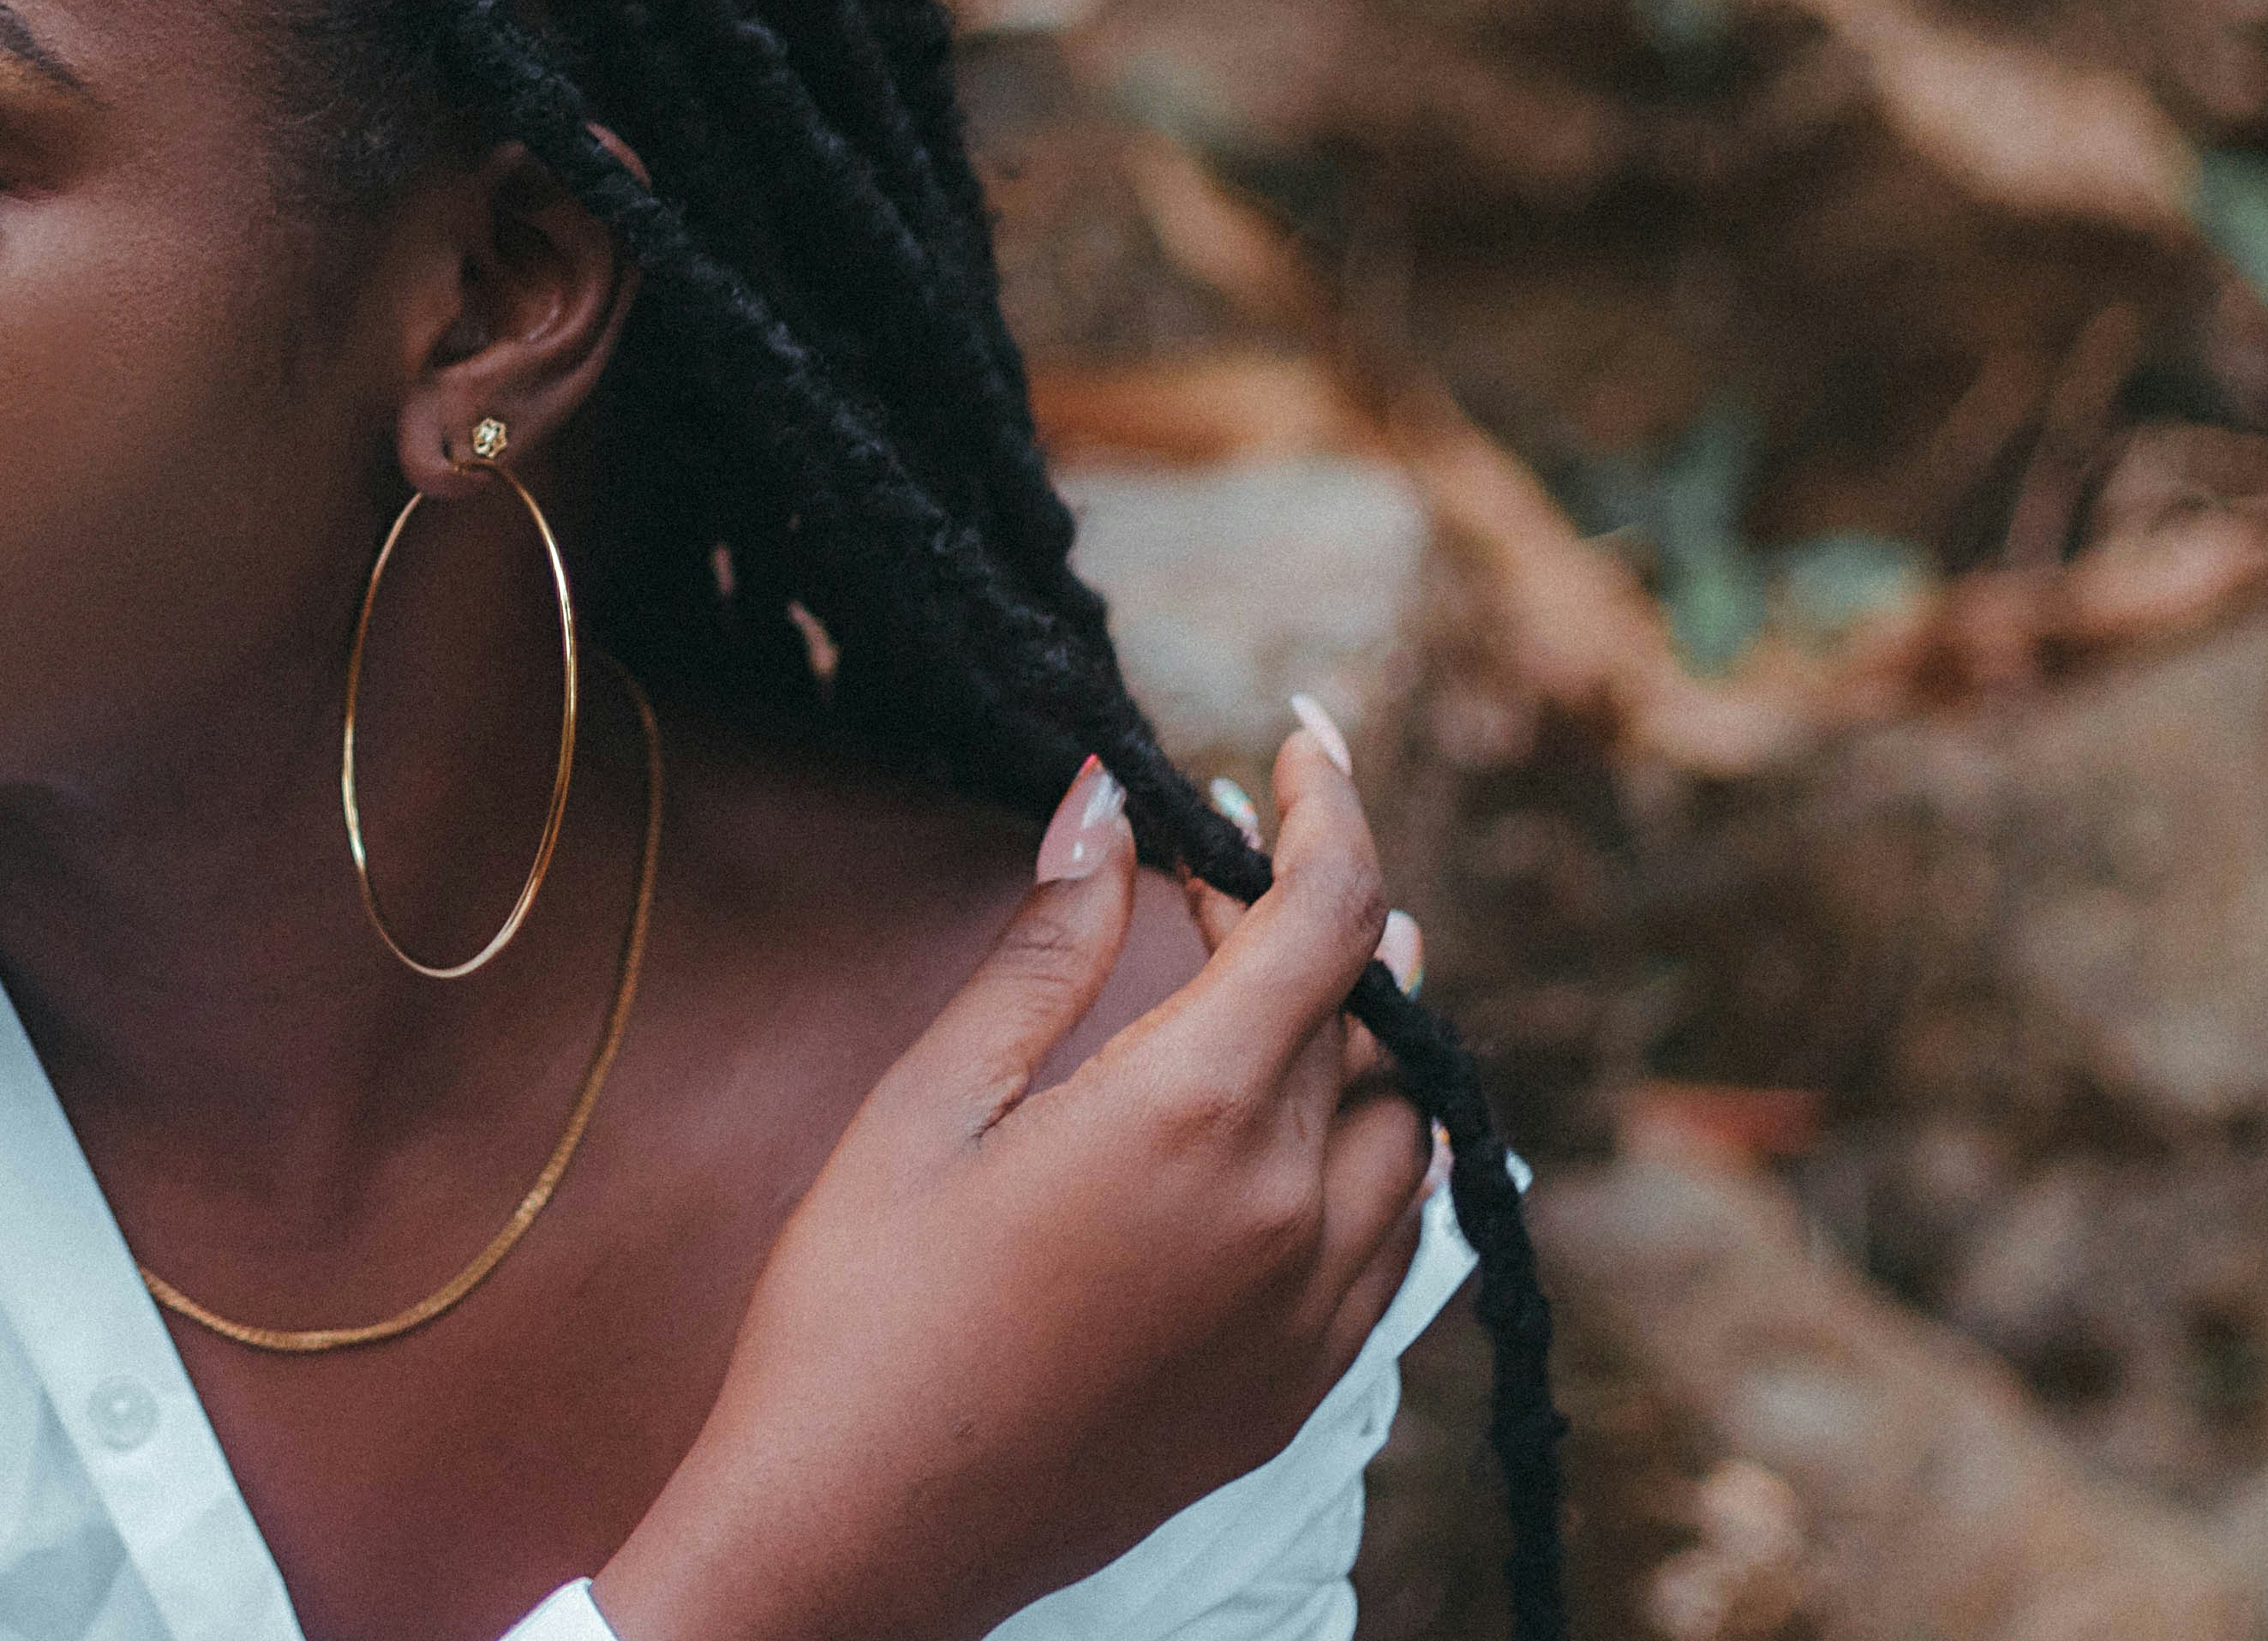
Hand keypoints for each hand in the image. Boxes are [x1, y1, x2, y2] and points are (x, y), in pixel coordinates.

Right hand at [591, 726, 1431, 1640]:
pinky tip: (1289, 1128)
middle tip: (1200, 869)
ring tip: (1265, 978)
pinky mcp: (1296, 1388)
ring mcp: (1309, 1314)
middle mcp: (1289, 1210)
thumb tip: (1107, 802)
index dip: (1330, 806)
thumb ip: (1046, 946)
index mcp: (1194, 1116)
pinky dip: (1367, 1149)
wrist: (864, 1530)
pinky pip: (1392, 1238)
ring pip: (1404, 1126)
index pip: (1331, 916)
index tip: (1299, 737)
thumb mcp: (932, 1100)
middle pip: (1368, 1012)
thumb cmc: (863, 1306)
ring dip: (1356, 1032)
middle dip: (1301, 912)